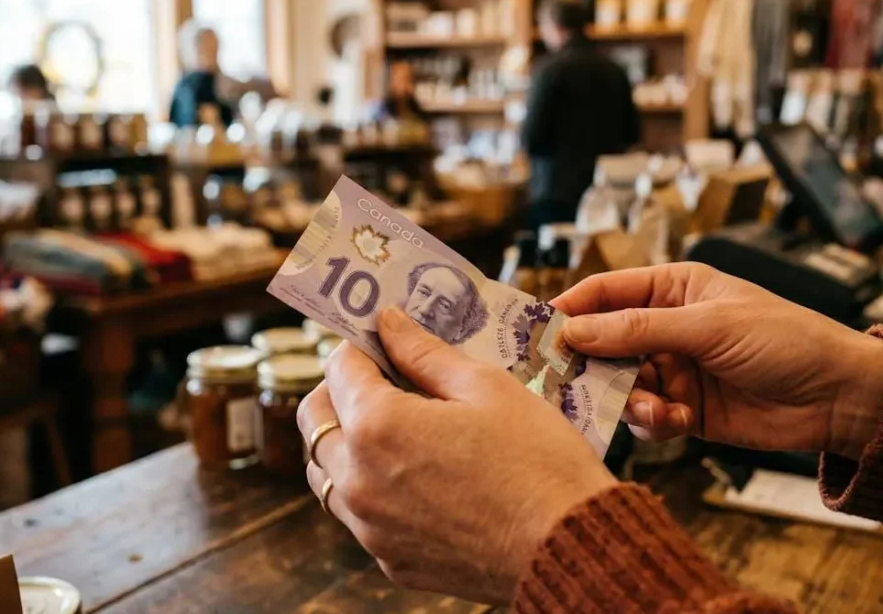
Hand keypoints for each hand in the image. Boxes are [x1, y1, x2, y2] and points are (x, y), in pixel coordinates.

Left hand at [296, 308, 615, 603]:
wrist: (568, 548)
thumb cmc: (538, 461)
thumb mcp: (486, 387)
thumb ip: (425, 352)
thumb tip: (388, 322)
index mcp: (377, 427)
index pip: (339, 368)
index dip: (360, 345)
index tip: (381, 339)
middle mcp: (358, 481)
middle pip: (315, 421)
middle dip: (338, 391)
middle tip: (380, 379)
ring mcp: (370, 528)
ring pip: (327, 473)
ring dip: (344, 442)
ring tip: (393, 428)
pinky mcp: (390, 560)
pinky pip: (359, 516)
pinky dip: (370, 488)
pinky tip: (415, 476)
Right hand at [553, 263, 882, 458]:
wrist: (839, 397)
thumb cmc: (785, 340)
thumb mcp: (709, 326)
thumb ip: (638, 329)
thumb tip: (574, 330)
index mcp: (673, 288)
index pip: (605, 292)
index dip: (571, 310)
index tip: (538, 333)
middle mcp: (667, 327)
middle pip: (604, 343)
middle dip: (590, 365)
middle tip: (567, 384)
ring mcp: (675, 370)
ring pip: (622, 385)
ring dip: (629, 400)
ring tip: (653, 409)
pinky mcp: (686, 411)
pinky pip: (647, 418)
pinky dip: (653, 424)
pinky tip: (676, 423)